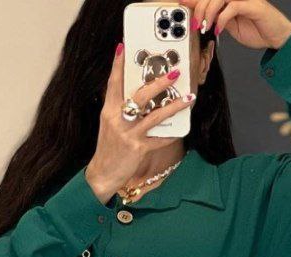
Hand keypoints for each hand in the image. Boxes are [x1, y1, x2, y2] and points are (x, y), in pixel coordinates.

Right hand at [84, 44, 194, 202]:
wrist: (103, 174)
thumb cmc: (109, 148)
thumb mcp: (110, 124)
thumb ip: (120, 107)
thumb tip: (138, 93)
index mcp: (109, 110)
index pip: (113, 83)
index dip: (118, 65)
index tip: (123, 47)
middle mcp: (118, 119)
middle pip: (140, 96)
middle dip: (158, 83)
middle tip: (174, 73)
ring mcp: (129, 134)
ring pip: (155, 116)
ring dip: (174, 106)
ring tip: (188, 98)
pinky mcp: (138, 149)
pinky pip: (159, 139)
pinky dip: (170, 134)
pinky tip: (181, 129)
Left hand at [183, 0, 290, 48]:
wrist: (276, 37)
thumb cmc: (256, 30)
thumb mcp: (230, 25)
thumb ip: (217, 17)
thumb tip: (201, 16)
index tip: (182, 2)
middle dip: (199, 9)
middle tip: (196, 24)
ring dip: (208, 13)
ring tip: (206, 27)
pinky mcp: (252, 5)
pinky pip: (232, 7)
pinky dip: (222, 19)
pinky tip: (218, 29)